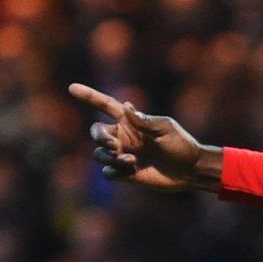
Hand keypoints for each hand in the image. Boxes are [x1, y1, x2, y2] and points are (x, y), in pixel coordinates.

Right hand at [70, 83, 218, 191]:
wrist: (190, 169)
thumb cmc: (180, 144)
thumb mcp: (166, 128)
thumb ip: (144, 120)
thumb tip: (126, 106)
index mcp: (129, 121)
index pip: (105, 106)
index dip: (89, 96)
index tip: (72, 88)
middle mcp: (122, 137)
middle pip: (95, 132)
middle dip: (98, 137)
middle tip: (113, 144)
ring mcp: (122, 155)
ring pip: (99, 154)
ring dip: (109, 156)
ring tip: (131, 160)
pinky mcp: (125, 173)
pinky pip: (107, 172)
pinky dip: (113, 170)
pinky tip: (130, 170)